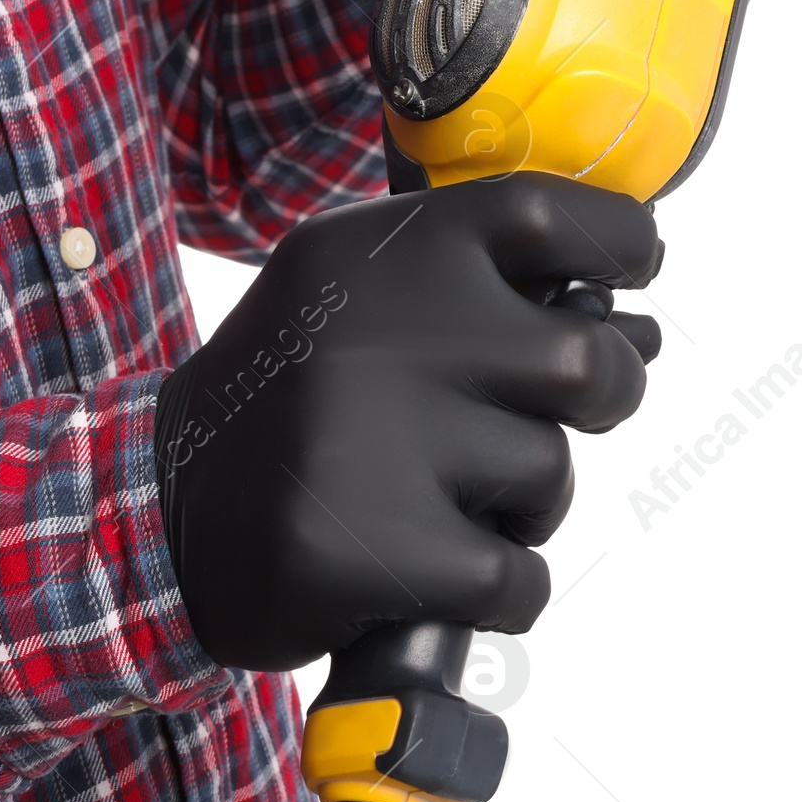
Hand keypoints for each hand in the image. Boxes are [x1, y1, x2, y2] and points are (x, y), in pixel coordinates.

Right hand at [152, 174, 661, 671]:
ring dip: (526, 503)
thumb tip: (637, 329)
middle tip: (550, 416)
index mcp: (386, 249)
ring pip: (550, 475)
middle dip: (602, 396)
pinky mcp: (367, 548)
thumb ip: (489, 289)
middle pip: (584, 360)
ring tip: (449, 496)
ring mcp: (371, 439)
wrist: (163, 511)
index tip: (633, 274)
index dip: (621, 242)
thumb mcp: (367, 292)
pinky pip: (515, 577)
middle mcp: (381, 329)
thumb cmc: (307, 395)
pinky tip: (441, 572)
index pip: (549, 211)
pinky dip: (502, 590)